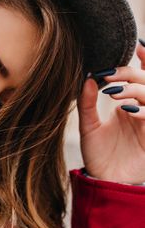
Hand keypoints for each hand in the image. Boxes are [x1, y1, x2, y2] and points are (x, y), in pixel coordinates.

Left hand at [77, 42, 144, 183]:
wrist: (104, 181)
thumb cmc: (97, 154)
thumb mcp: (88, 126)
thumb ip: (87, 103)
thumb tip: (87, 77)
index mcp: (129, 104)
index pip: (140, 77)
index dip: (144, 60)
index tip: (137, 46)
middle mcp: (142, 110)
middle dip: (131, 75)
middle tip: (111, 75)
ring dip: (137, 91)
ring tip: (115, 94)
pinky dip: (144, 110)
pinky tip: (129, 110)